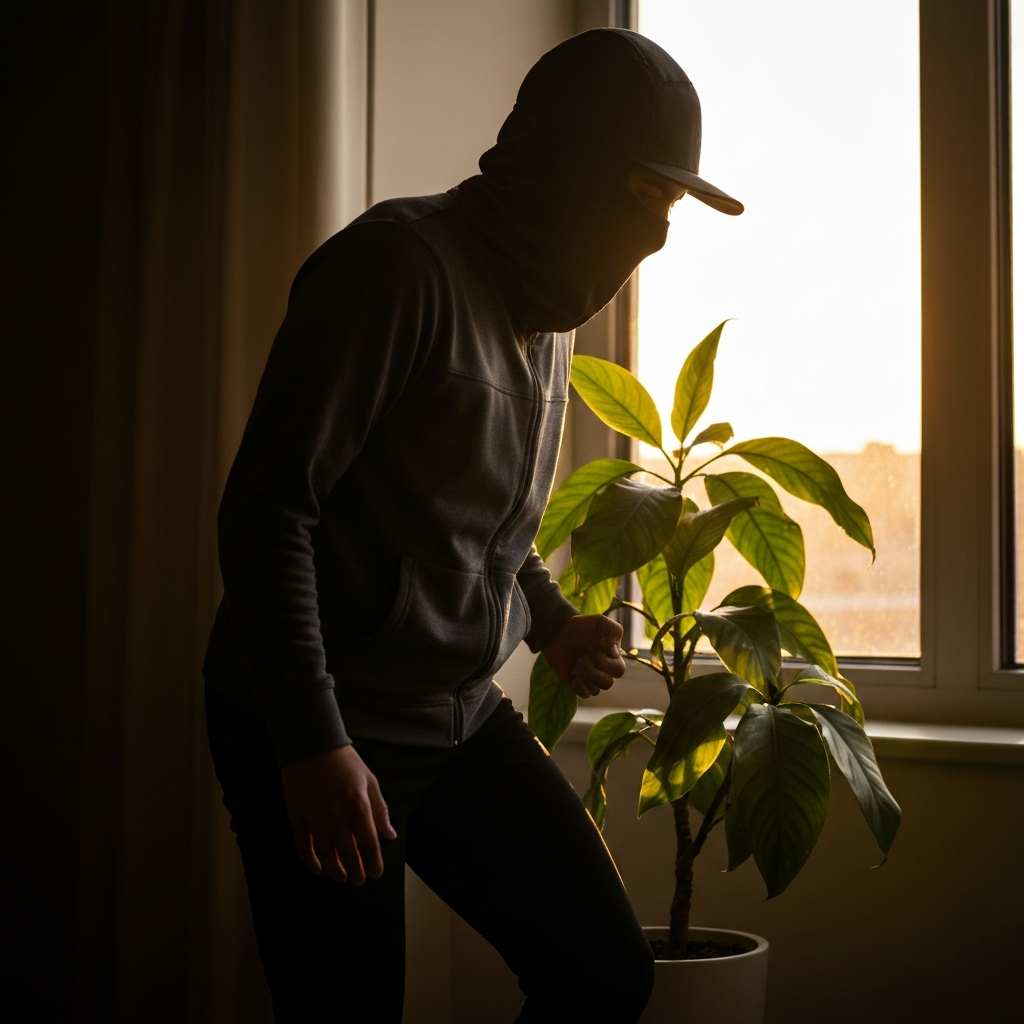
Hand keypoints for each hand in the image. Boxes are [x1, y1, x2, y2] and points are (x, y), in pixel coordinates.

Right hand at [281, 744, 396, 884]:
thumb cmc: (345, 761)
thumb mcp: (370, 780)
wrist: (312, 744)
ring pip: (325, 854)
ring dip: (335, 871)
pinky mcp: (296, 815)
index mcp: (358, 805)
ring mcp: (314, 816)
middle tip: (359, 881)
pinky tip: (317, 869)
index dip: (373, 863)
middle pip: (347, 854)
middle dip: (356, 872)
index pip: (369, 843)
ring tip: (342, 878)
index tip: (376, 874)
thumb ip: (380, 810)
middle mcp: (337, 814)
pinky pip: (302, 844)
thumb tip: (389, 836)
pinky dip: (309, 861)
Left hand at [543, 613, 625, 697]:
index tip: (592, 649)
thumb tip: (615, 654)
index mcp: (611, 657)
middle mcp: (603, 669)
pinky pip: (585, 695)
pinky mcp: (577, 683)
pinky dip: (579, 686)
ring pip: (596, 690)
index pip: (618, 671)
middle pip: (608, 683)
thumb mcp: (599, 621)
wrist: (556, 632)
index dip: (605, 663)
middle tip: (581, 658)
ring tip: (576, 665)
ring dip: (585, 676)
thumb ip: (614, 631)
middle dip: (593, 671)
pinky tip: (572, 673)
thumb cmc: (579, 626)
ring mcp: (590, 677)